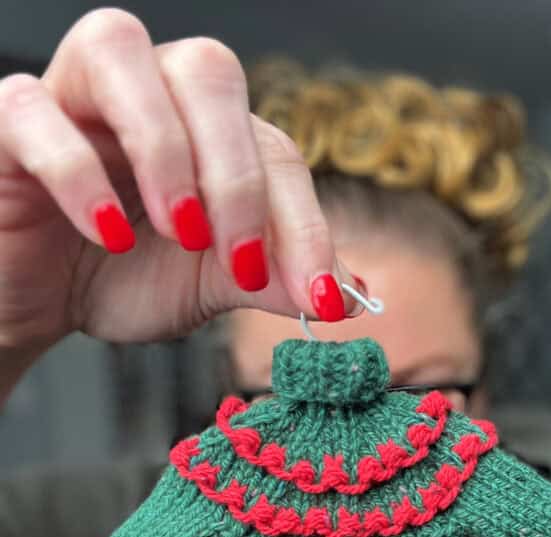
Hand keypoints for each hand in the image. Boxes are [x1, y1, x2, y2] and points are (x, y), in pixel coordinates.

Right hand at [0, 8, 359, 355]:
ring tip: (180, 232)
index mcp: (205, 126)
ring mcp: (72, 93)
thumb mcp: (207, 285)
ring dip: (164, 147)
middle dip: (237, 175)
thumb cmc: (118, 280)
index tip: (319, 297)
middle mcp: (146, 89)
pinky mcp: (8, 122)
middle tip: (238, 258)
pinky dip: (80, 172)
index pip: (272, 148)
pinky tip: (106, 233)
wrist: (38, 304)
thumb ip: (270, 278)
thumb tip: (349, 291)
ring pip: (120, 52)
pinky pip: (36, 111)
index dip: (304, 223)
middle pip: (209, 72)